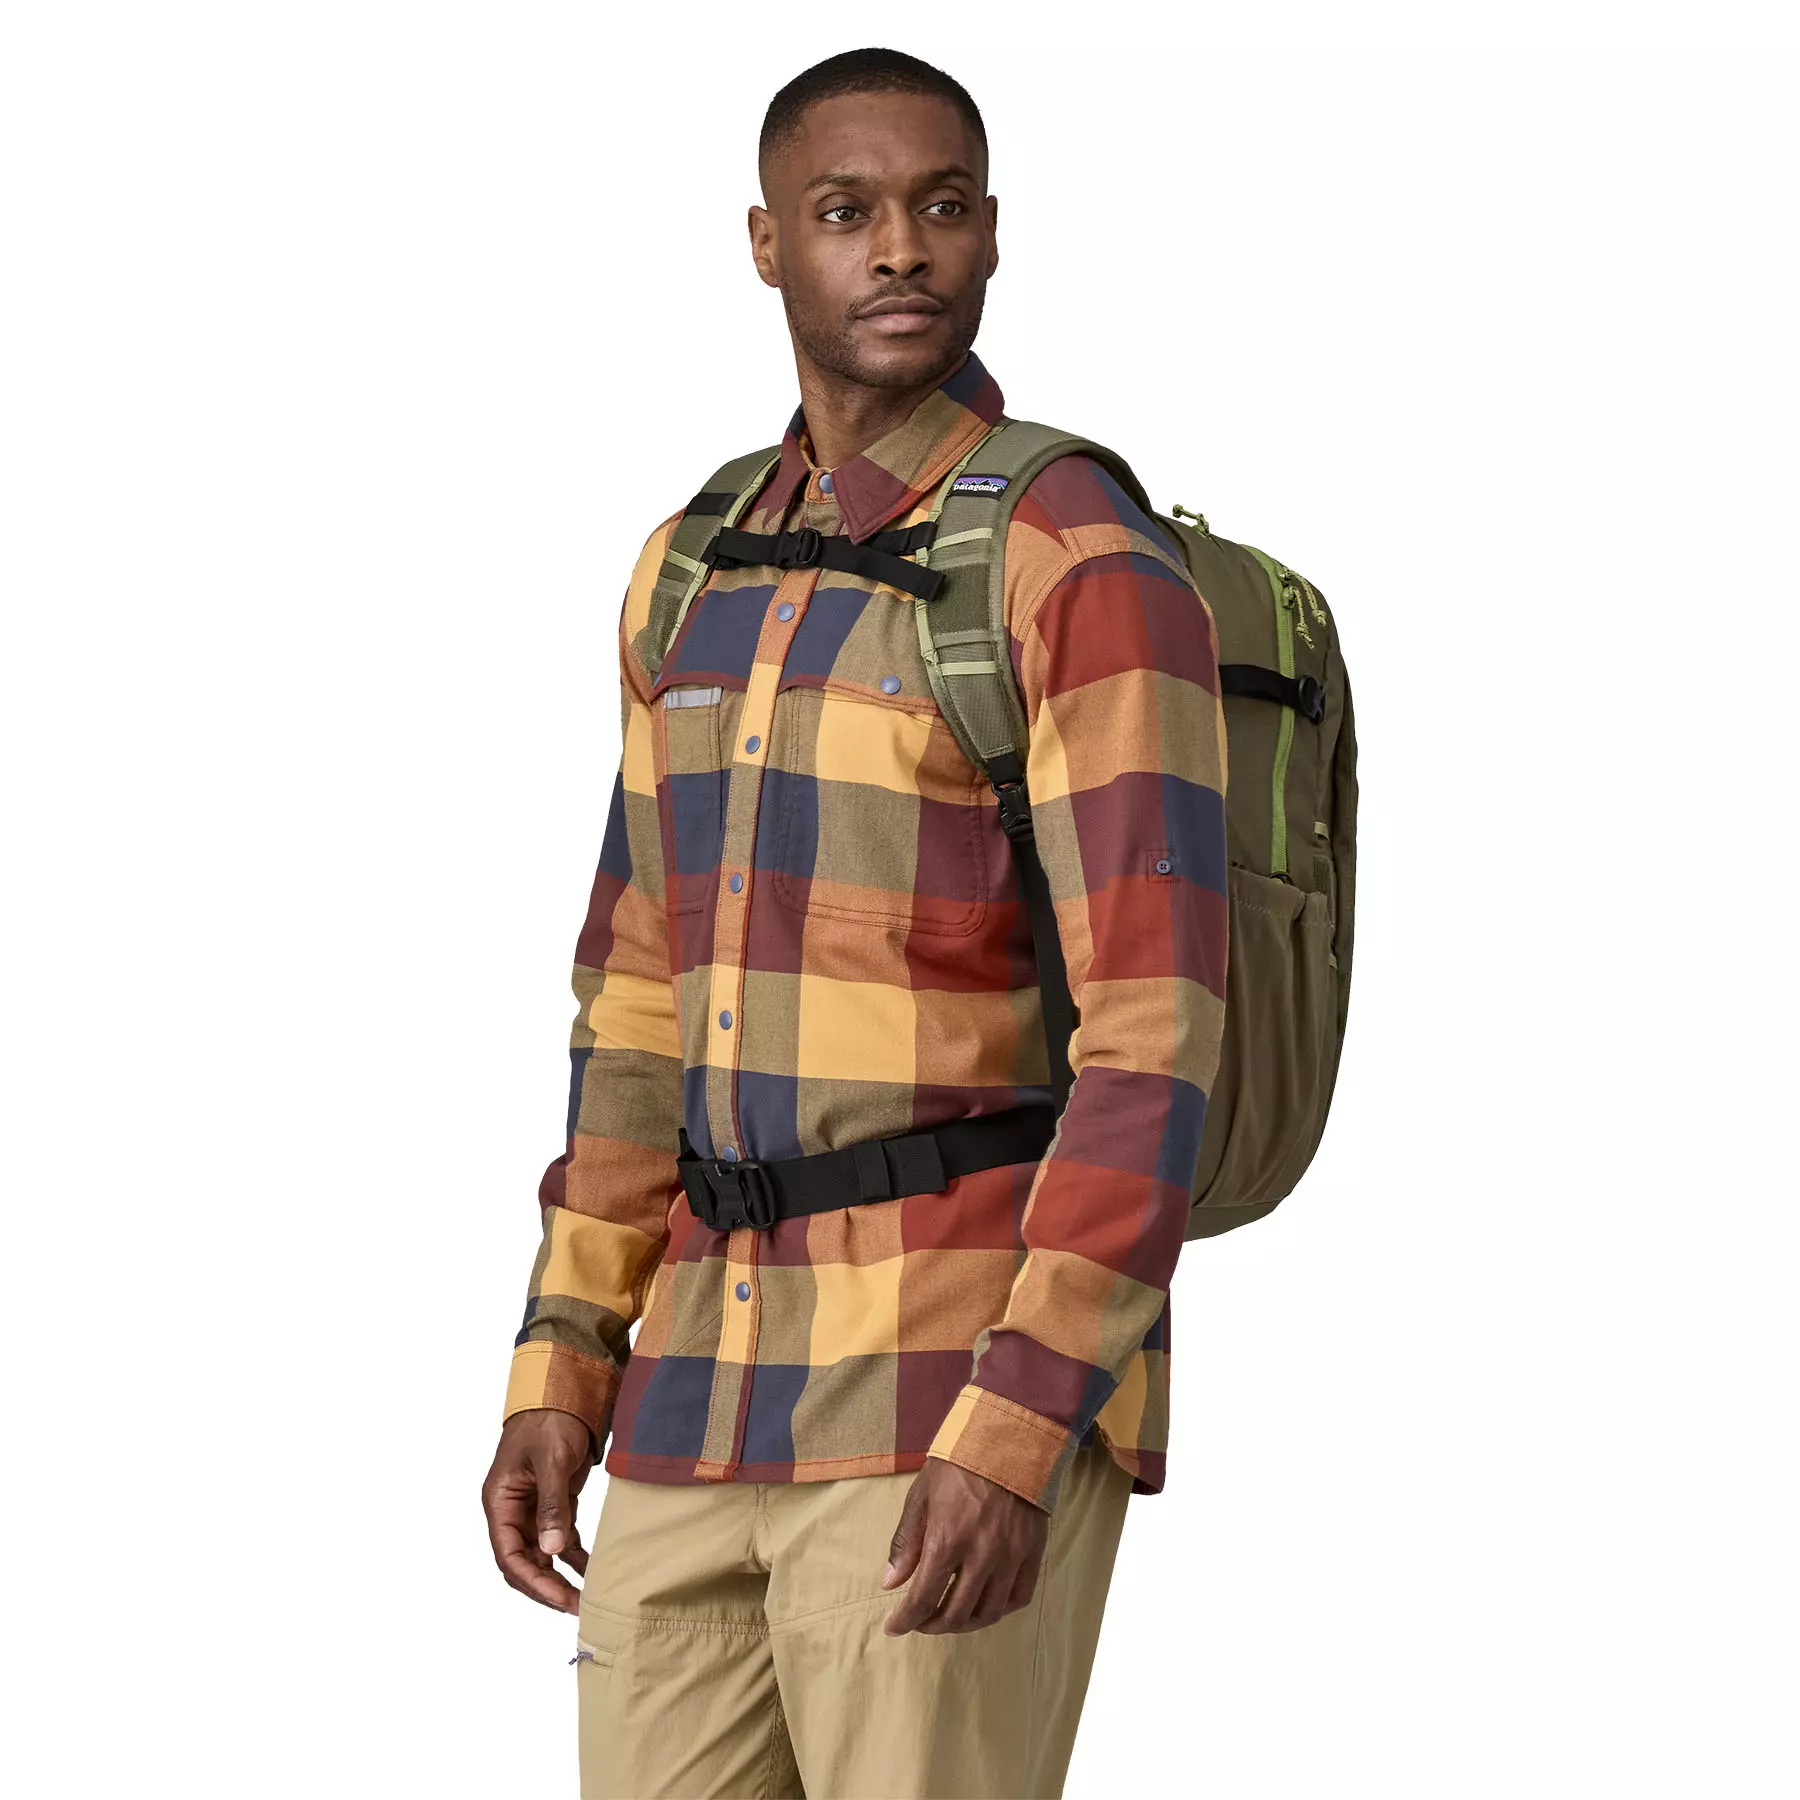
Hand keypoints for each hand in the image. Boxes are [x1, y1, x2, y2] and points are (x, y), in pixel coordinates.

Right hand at [483, 1409, 594, 1613]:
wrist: (563, 1390)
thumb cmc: (549, 1419)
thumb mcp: (551, 1460)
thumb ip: (551, 1505)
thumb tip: (552, 1551)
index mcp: (499, 1501)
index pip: (509, 1555)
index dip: (533, 1581)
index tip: (559, 1599)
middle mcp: (512, 1510)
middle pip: (524, 1562)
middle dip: (547, 1587)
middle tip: (577, 1606)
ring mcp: (532, 1508)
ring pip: (542, 1555)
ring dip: (561, 1577)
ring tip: (587, 1598)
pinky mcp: (553, 1502)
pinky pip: (560, 1538)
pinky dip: (574, 1556)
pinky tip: (592, 1570)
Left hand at [880, 1458, 1047, 1634]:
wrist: (1008, 1439)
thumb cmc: (957, 1464)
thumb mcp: (921, 1496)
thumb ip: (906, 1542)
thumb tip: (890, 1583)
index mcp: (948, 1539)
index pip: (924, 1598)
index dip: (906, 1620)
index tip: (894, 1627)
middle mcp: (981, 1555)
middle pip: (957, 1614)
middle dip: (932, 1625)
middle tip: (921, 1621)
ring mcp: (1011, 1557)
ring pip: (989, 1613)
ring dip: (966, 1624)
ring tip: (951, 1617)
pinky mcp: (1033, 1552)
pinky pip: (1019, 1597)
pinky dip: (1000, 1610)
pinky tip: (985, 1604)